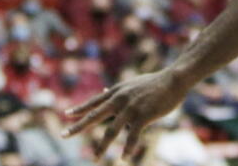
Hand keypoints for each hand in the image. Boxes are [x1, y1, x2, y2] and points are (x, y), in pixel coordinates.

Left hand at [63, 68, 189, 160]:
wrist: (173, 79)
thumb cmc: (154, 83)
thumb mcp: (131, 84)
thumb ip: (117, 92)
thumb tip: (103, 93)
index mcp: (116, 92)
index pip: (94, 102)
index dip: (79, 109)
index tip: (66, 115)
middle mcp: (119, 99)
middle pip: (94, 115)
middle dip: (78, 126)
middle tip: (63, 135)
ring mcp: (130, 107)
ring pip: (111, 130)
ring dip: (102, 146)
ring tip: (96, 158)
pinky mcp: (143, 115)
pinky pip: (132, 135)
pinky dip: (128, 148)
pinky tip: (124, 157)